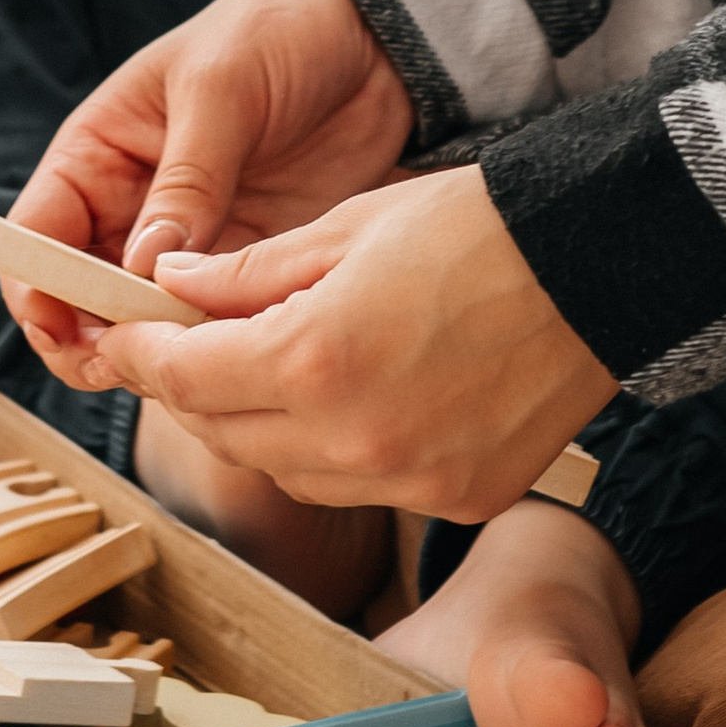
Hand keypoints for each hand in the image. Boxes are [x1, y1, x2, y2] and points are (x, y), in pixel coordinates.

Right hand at [6, 0, 412, 385]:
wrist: (372, 39)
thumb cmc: (276, 32)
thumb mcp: (221, 90)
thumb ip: (186, 179)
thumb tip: (145, 266)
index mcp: (97, 154)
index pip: (36, 236)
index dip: (38, 290)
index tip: (66, 331)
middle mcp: (129, 207)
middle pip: (81, 297)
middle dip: (97, 339)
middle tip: (136, 363)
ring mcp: (188, 242)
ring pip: (146, 321)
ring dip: (161, 349)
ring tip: (195, 362)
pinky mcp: (245, 264)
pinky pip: (214, 320)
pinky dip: (218, 344)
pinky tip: (240, 352)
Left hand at [81, 163, 616, 520]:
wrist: (603, 265)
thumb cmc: (478, 227)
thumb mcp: (345, 227)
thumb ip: (246, 273)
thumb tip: (172, 289)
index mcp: (314, 359)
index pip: (184, 377)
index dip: (141, 355)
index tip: (122, 335)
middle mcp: (353, 439)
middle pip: (225, 434)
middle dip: (192, 390)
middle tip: (180, 348)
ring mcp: (409, 480)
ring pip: (287, 472)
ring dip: (260, 425)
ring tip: (268, 367)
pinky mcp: (456, 499)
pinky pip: (362, 487)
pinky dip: (337, 451)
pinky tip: (351, 399)